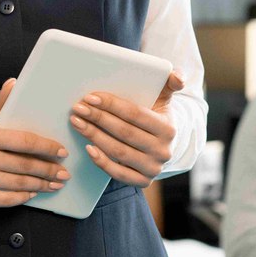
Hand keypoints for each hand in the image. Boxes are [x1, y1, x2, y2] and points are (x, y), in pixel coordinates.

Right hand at [0, 79, 69, 206]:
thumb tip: (15, 83)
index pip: (23, 141)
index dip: (46, 147)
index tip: (61, 151)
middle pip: (23, 164)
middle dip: (48, 169)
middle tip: (64, 172)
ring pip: (17, 183)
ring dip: (40, 184)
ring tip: (55, 184)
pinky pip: (3, 199)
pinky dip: (21, 197)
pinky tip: (32, 193)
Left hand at [68, 70, 183, 186]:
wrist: (162, 145)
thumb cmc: (156, 117)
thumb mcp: (165, 99)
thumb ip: (170, 84)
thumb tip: (178, 75)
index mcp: (168, 128)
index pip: (135, 114)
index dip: (111, 105)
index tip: (91, 97)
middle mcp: (163, 151)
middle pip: (124, 132)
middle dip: (98, 118)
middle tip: (78, 108)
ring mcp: (153, 168)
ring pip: (119, 151)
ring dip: (94, 136)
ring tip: (77, 122)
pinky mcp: (143, 181)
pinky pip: (118, 173)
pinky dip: (101, 161)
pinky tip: (88, 147)